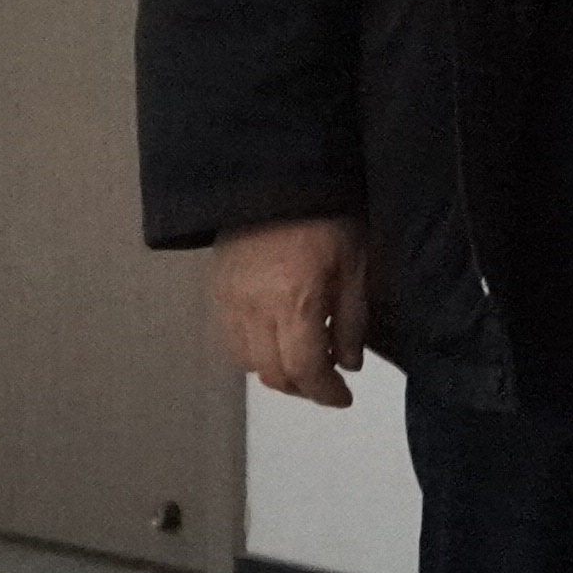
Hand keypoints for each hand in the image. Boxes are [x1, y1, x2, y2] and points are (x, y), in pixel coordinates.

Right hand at [208, 215, 368, 408]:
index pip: (305, 370)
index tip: (343, 398)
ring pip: (248, 363)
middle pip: (273, 374)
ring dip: (277, 373)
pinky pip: (231, 340)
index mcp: (295, 301)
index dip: (325, 393)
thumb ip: (352, 319)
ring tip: (303, 362)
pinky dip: (254, 352)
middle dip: (303, 388)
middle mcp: (255, 309)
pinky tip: (276, 339)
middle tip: (326, 383)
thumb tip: (348, 365)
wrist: (276, 174)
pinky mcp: (216, 291)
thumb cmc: (326, 214)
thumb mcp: (356, 263)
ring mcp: (229, 301)